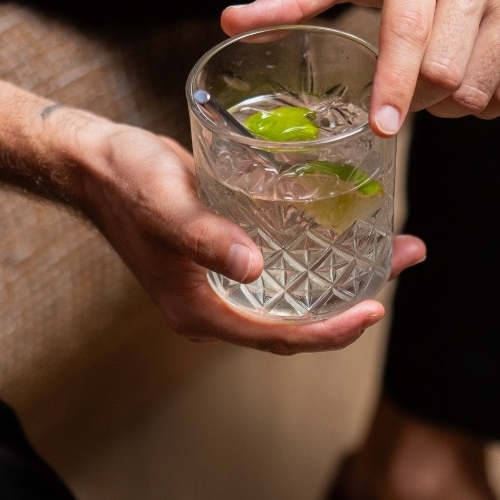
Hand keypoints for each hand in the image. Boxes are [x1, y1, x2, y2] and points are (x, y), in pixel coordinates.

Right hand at [65, 118, 425, 354]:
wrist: (95, 161)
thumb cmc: (125, 180)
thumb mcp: (166, 205)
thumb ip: (206, 237)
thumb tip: (254, 269)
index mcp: (201, 312)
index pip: (277, 338)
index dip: (329, 332)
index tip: (374, 310)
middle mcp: (217, 306)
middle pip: (296, 321)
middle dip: (351, 302)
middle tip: (403, 261)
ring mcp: (223, 284)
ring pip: (293, 295)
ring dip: (342, 277)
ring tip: (393, 246)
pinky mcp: (228, 256)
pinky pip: (282, 270)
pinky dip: (316, 256)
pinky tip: (346, 230)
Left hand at [222, 0, 499, 136]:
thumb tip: (233, 21)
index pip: (408, 34)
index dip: (392, 87)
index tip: (381, 126)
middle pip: (443, 75)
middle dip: (415, 100)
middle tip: (403, 93)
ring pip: (478, 91)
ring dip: (449, 106)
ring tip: (436, 80)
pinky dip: (486, 104)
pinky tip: (471, 78)